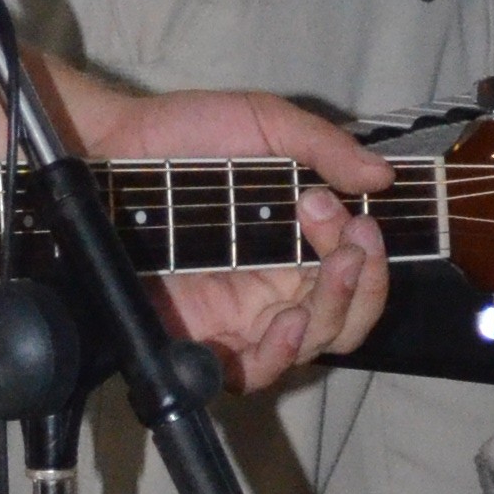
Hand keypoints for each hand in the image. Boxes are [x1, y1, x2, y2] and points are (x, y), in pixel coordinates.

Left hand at [66, 81, 390, 395]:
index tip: (355, 217)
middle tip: (351, 246)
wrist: (110, 146)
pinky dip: (278, 356)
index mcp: (298, 243)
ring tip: (328, 279)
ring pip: (308, 347)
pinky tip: (284, 327)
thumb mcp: (265, 123)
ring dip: (330, 317)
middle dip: (359, 286)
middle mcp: (274, 286)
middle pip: (342, 319)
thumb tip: (382, 177)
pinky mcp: (199, 334)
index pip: (356, 274)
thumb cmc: (186, 134)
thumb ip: (325, 148)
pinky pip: (249, 369)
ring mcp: (238, 314)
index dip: (369, 256)